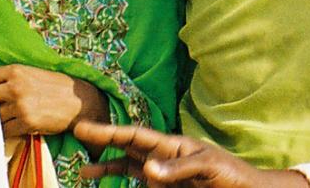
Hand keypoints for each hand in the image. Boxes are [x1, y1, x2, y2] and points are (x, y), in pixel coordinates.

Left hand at [0, 64, 107, 138]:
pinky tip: (4, 131)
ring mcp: (21, 105)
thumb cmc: (57, 86)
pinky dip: (3, 132)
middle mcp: (16, 87)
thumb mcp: (33, 73)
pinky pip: (4, 130)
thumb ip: (11, 77)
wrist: (80, 102)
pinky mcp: (26, 122)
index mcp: (16, 71)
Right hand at [72, 120, 309, 187]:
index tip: (85, 128)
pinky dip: (122, 184)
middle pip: (127, 147)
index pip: (135, 136)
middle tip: (78, 134)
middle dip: (104, 141)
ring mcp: (163, 177)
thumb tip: (146, 169)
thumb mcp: (209, 166)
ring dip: (108, 167)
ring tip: (85, 169)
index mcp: (173, 146)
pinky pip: (138, 186)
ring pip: (128, 168)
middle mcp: (163, 159)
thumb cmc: (232, 174)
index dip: (110, 132)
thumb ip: (178, 167)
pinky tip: (108, 184)